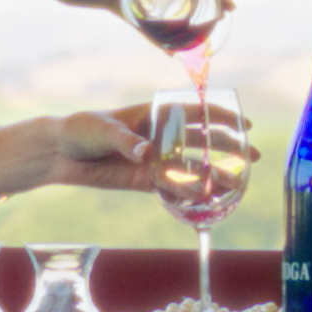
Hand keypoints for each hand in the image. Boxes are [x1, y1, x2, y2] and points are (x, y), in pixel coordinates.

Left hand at [27, 104, 260, 193]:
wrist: (59, 153)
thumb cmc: (81, 129)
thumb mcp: (102, 129)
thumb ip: (125, 141)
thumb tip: (145, 152)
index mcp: (152, 114)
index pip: (193, 111)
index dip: (220, 116)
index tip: (244, 122)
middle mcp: (159, 137)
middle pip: (201, 141)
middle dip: (227, 147)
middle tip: (252, 156)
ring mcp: (154, 160)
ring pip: (191, 167)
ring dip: (214, 174)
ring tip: (238, 183)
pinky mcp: (144, 181)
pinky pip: (172, 188)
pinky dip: (189, 194)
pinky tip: (208, 199)